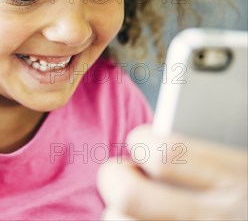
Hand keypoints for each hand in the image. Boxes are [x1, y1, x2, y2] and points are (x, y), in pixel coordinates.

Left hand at [97, 125, 246, 219]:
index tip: (144, 141)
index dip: (142, 140)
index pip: (164, 154)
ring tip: (133, 205)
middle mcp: (220, 219)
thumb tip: (164, 139)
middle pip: (129, 195)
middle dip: (115, 176)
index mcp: (240, 180)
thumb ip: (216, 154)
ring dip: (118, 213)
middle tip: (127, 172)